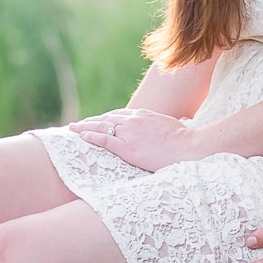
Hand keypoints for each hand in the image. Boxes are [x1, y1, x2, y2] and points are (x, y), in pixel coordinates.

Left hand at [68, 107, 206, 171]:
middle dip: (91, 121)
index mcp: (144, 115)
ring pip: (101, 126)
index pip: (119, 115)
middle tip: (78, 124)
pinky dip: (90, 136)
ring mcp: (129, 133)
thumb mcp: (173, 126)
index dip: (105, 118)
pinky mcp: (127, 147)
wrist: (189, 148)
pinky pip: (104, 139)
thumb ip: (163, 126)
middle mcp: (133, 120)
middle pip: (107, 118)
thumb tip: (174, 124)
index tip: (97, 121)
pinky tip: (80, 136)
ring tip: (73, 129)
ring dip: (85, 127)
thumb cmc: (185, 140)